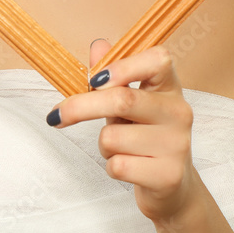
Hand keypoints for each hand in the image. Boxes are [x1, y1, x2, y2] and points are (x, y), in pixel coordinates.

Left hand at [46, 40, 203, 224]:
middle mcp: (178, 111)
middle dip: (81, 107)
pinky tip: (129, 167)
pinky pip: (118, 166)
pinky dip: (111, 167)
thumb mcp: (129, 102)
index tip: (93, 80)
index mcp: (169, 87)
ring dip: (103, 146)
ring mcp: (177, 144)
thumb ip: (112, 74)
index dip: (123, 66)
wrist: (172, 186)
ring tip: (121, 149)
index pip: (158, 60)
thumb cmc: (144, 136)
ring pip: (112, 138)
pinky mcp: (169, 175)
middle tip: (55, 116)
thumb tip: (98, 46)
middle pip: (122, 100)